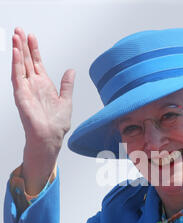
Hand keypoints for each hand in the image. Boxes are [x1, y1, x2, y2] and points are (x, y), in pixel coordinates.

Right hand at [11, 27, 75, 149]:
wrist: (50, 137)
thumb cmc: (56, 124)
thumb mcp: (66, 101)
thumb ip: (67, 85)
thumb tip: (71, 71)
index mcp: (44, 86)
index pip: (37, 63)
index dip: (35, 50)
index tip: (32, 37)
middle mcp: (34, 86)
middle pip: (27, 61)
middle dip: (24, 46)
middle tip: (20, 30)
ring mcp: (26, 90)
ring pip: (20, 66)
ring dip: (18, 51)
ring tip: (16, 37)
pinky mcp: (21, 95)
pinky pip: (17, 77)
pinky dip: (16, 64)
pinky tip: (17, 53)